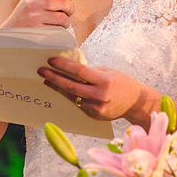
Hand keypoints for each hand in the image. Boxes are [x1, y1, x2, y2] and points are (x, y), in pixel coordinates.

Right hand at [1, 0, 78, 28]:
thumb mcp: (33, 0)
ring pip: (64, 18)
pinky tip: (52, 31)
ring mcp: (36, 18)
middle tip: (65, 13)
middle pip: (65, 3)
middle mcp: (34, 3)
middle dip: (70, 9)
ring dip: (65, 22)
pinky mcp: (38, 31)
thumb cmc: (24, 17)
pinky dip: (59, 32)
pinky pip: (59, 30)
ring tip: (57, 23)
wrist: (8, 34)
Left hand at [38, 57, 155, 122]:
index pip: (79, 72)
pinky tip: (60, 90)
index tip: (51, 60)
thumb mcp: (107, 72)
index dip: (64, 66)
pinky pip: (78, 104)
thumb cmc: (121, 83)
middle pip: (71, 86)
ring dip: (58, 88)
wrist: (135, 102)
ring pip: (72, 96)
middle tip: (41, 71)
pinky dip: (69, 96)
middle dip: (54, 77)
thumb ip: (90, 72)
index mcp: (104, 81)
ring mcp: (96, 108)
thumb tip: (69, 68)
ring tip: (47, 80)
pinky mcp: (94, 115)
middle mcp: (100, 96)